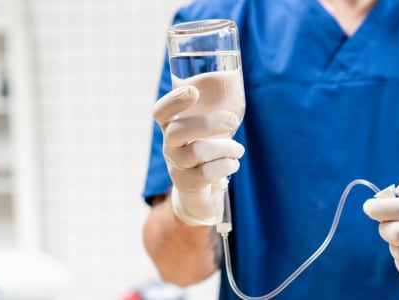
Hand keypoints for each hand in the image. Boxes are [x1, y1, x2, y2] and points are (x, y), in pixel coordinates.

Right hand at [153, 85, 244, 225]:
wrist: (200, 193)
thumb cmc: (207, 152)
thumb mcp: (206, 131)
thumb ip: (213, 110)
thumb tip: (235, 78)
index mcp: (171, 127)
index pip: (161, 112)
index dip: (174, 101)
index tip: (193, 91)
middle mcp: (169, 146)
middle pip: (178, 131)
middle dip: (209, 123)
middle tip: (233, 120)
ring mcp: (176, 166)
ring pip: (198, 152)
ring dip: (226, 147)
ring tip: (238, 149)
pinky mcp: (188, 184)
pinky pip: (208, 172)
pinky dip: (227, 165)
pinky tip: (232, 164)